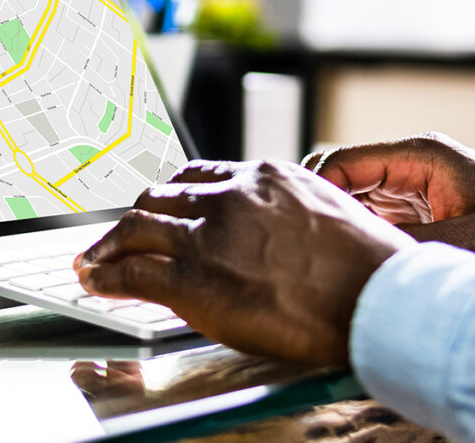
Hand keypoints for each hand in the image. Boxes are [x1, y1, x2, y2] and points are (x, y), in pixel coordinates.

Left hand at [74, 160, 414, 365]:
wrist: (380, 299)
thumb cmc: (370, 268)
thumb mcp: (328, 214)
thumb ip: (287, 212)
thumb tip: (273, 231)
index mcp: (264, 176)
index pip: (198, 175)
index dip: (171, 194)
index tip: (159, 206)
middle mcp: (230, 196)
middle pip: (160, 196)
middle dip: (135, 217)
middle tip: (119, 235)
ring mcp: (209, 235)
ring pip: (137, 227)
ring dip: (108, 245)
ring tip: (93, 259)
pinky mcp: (195, 278)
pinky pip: (134, 272)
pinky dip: (106, 276)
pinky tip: (96, 281)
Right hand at [304, 133, 474, 269]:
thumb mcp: (465, 241)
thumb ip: (404, 243)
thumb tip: (349, 251)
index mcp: (422, 156)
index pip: (347, 160)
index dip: (317, 186)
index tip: (299, 220)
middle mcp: (412, 164)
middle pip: (344, 176)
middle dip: (322, 204)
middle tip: (301, 238)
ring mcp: (412, 185)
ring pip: (353, 196)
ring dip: (338, 219)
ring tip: (317, 249)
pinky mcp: (416, 208)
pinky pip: (372, 214)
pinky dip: (357, 231)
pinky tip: (345, 254)